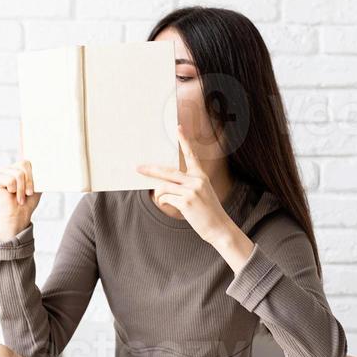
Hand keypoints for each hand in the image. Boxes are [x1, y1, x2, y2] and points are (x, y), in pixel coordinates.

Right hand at [0, 122, 41, 238]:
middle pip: (26, 163)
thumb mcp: (39, 184)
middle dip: (31, 180)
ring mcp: (4, 171)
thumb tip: (54, 162)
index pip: (24, 146)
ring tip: (22, 196)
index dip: (24, 132)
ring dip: (24, 188)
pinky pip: (13, 179)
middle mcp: (13, 165)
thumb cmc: (30, 201)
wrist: (20, 215)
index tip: (26, 120)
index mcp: (23, 165)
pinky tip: (13, 196)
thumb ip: (41, 173)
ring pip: (20, 173)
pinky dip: (17, 190)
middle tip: (30, 192)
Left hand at [136, 124, 230, 244]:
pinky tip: (170, 206)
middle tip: (137, 168)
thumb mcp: (201, 194)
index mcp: (201, 176)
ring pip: (163, 187)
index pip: (191, 155)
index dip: (184, 141)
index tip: (178, 128)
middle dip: (150, 170)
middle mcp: (196, 180)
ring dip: (159, 195)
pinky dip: (164, 202)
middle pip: (167, 171)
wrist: (219, 228)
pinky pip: (165, 198)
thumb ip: (185, 186)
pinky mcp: (186, 201)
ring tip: (162, 200)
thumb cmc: (208, 212)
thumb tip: (162, 186)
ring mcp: (191, 190)